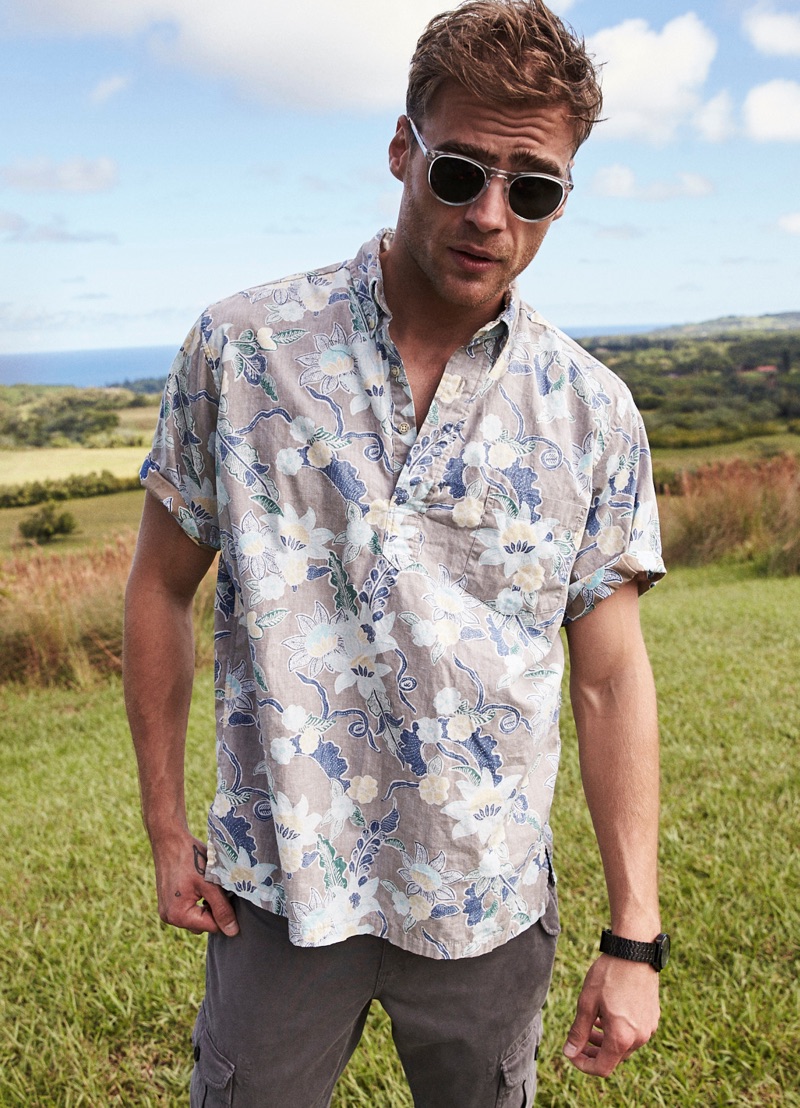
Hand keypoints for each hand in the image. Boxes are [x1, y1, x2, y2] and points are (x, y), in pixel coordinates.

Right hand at [152, 833, 238, 936]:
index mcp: (178, 916)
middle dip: (214, 908)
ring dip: (206, 904)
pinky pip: (189, 908)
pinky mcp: (168, 901)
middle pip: (203, 924)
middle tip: (217, 887)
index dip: (224, 913)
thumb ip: (222, 909)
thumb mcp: (210, 884)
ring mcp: (167, 910)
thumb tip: (232, 932)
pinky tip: (200, 884)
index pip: (211, 927)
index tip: (227, 894)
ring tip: (208, 884)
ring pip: (197, 916)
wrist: (170, 839)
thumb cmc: (190, 858)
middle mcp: (169, 917)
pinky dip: (198, 900)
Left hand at [563, 955, 659, 1076]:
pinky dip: (618, 1030)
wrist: (634, 951)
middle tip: (578, 1040)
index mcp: (622, 1038)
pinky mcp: (653, 1017)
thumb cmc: (609, 975)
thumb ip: (578, 1031)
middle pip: (614, 1057)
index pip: (602, 1068)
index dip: (583, 1065)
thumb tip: (569, 1053)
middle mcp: (639, 1038)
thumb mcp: (587, 1003)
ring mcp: (649, 1028)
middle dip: (593, 1052)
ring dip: (605, 1040)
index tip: (571, 1053)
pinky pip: (634, 1033)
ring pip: (624, 1045)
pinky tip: (607, 1014)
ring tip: (590, 1023)